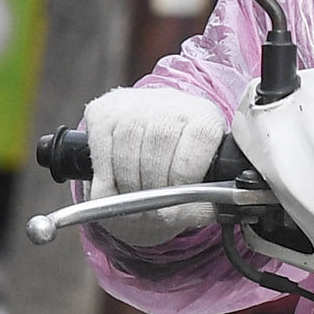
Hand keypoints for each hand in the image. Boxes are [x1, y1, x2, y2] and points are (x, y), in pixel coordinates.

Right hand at [82, 87, 227, 245]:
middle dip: (155, 191)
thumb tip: (212, 210)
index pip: (198, 139)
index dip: (187, 175)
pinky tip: (117, 193)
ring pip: (127, 158)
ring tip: (138, 206)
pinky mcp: (101, 114)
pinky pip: (102, 160)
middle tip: (156, 211)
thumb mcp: (200, 175)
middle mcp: (166, 102)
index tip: (182, 197)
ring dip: (130, 192)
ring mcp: (130, 105)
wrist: (147, 125)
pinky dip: (107, 186)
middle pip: (158, 152)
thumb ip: (206, 198)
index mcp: (202, 113)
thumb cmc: (178, 156)